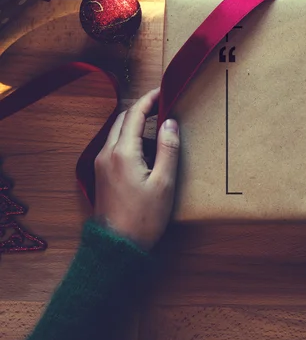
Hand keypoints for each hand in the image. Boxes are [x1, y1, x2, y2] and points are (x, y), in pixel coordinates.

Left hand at [94, 88, 179, 250]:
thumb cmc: (144, 218)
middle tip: (163, 107)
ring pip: (117, 133)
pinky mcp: (102, 175)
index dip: (149, 100)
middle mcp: (107, 154)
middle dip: (141, 110)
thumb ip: (168, 149)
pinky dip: (130, 141)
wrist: (117, 248)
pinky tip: (147, 153)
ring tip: (159, 132)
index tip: (163, 91)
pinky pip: (115, 147)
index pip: (134, 114)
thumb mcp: (164, 183)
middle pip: (122, 120)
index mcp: (123, 153)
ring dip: (136, 126)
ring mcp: (101, 165)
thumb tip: (170, 123)